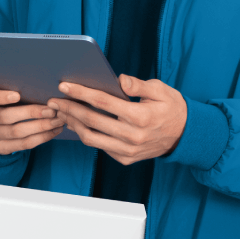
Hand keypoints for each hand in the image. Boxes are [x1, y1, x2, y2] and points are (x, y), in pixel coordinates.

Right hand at [0, 87, 65, 154]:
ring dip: (40, 126)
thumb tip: (39, 77)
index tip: (18, 94)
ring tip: (57, 120)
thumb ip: (13, 82)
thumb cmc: (4, 94)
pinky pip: (22, 145)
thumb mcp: (1, 86)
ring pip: (16, 133)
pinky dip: (41, 138)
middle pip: (4, 117)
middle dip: (30, 113)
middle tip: (51, 109)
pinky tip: (53, 130)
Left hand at [46, 75, 186, 164]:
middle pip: (91, 121)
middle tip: (53, 100)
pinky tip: (78, 123)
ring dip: (73, 124)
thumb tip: (119, 80)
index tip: (64, 85)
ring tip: (61, 112)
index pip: (103, 102)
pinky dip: (86, 134)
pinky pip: (100, 147)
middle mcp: (132, 136)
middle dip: (69, 109)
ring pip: (91, 138)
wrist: (185, 135)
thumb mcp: (160, 90)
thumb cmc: (171, 108)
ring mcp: (128, 150)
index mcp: (141, 116)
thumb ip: (138, 85)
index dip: (81, 93)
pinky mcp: (125, 158)